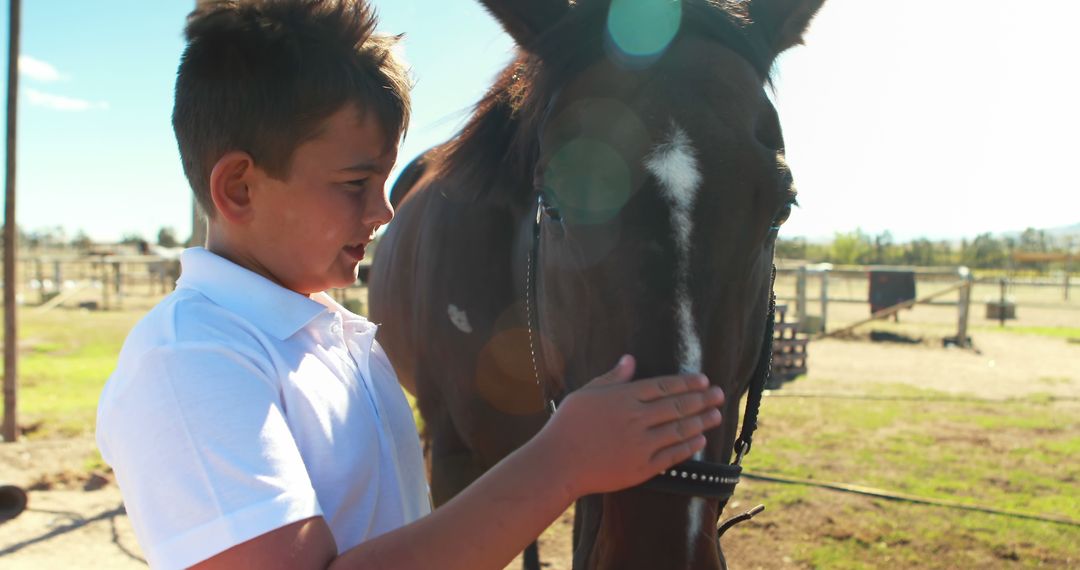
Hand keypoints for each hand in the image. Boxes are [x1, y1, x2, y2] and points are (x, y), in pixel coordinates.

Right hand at [534, 355, 723, 498]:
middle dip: (702, 399)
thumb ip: (613, 377)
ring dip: (701, 421)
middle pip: (677, 406)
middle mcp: (637, 418)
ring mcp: (641, 444)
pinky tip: (701, 440)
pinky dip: (689, 446)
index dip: (687, 383)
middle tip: (720, 394)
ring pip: (679, 429)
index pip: (664, 386)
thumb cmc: (568, 424)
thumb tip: (630, 359)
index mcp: (625, 397)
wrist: (559, 462)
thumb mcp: (587, 392)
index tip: (704, 380)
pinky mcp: (642, 467)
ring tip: (717, 415)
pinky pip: (672, 455)